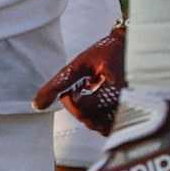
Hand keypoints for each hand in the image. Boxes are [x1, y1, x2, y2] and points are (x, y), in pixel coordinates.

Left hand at [36, 20, 124, 134]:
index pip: (86, 109)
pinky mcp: (132, 110)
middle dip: (80, 111)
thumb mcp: (79, 64)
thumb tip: (36, 105)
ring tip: (89, 100)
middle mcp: (127, 99)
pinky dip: (102, 120)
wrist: (131, 43)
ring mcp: (131, 106)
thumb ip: (58, 84)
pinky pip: (114, 126)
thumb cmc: (106, 51)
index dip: (71, 103)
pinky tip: (99, 106)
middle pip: (95, 122)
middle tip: (79, 94)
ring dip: (92, 118)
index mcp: (116, 86)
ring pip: (104, 127)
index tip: (70, 91)